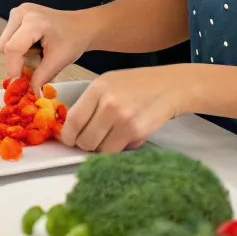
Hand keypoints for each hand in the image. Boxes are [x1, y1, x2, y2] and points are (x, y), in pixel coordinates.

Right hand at [0, 3, 95, 90]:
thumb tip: (30, 93)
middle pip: (5, 46)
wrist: (81, 25)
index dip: (13, 68)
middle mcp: (22, 12)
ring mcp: (18, 11)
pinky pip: (9, 38)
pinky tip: (34, 45)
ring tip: (38, 52)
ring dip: (18, 55)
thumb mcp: (60, 60)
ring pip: (5, 43)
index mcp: (34, 21)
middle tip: (35, 66)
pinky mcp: (17, 14)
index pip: (13, 48)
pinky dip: (19, 47)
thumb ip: (42, 77)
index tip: (19, 84)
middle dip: (17, 61)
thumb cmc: (73, 40)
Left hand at [61, 66, 189, 153]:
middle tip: (90, 140)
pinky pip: (116, 152)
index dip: (67, 136)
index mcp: (97, 89)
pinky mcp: (137, 132)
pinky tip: (122, 138)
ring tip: (108, 138)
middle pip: (84, 140)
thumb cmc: (135, 84)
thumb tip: (73, 127)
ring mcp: (123, 119)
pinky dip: (116, 149)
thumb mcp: (107, 83)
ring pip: (99, 150)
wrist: (169, 86)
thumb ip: (90, 102)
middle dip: (84, 144)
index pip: (73, 121)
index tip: (69, 139)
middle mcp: (108, 104)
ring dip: (100, 149)